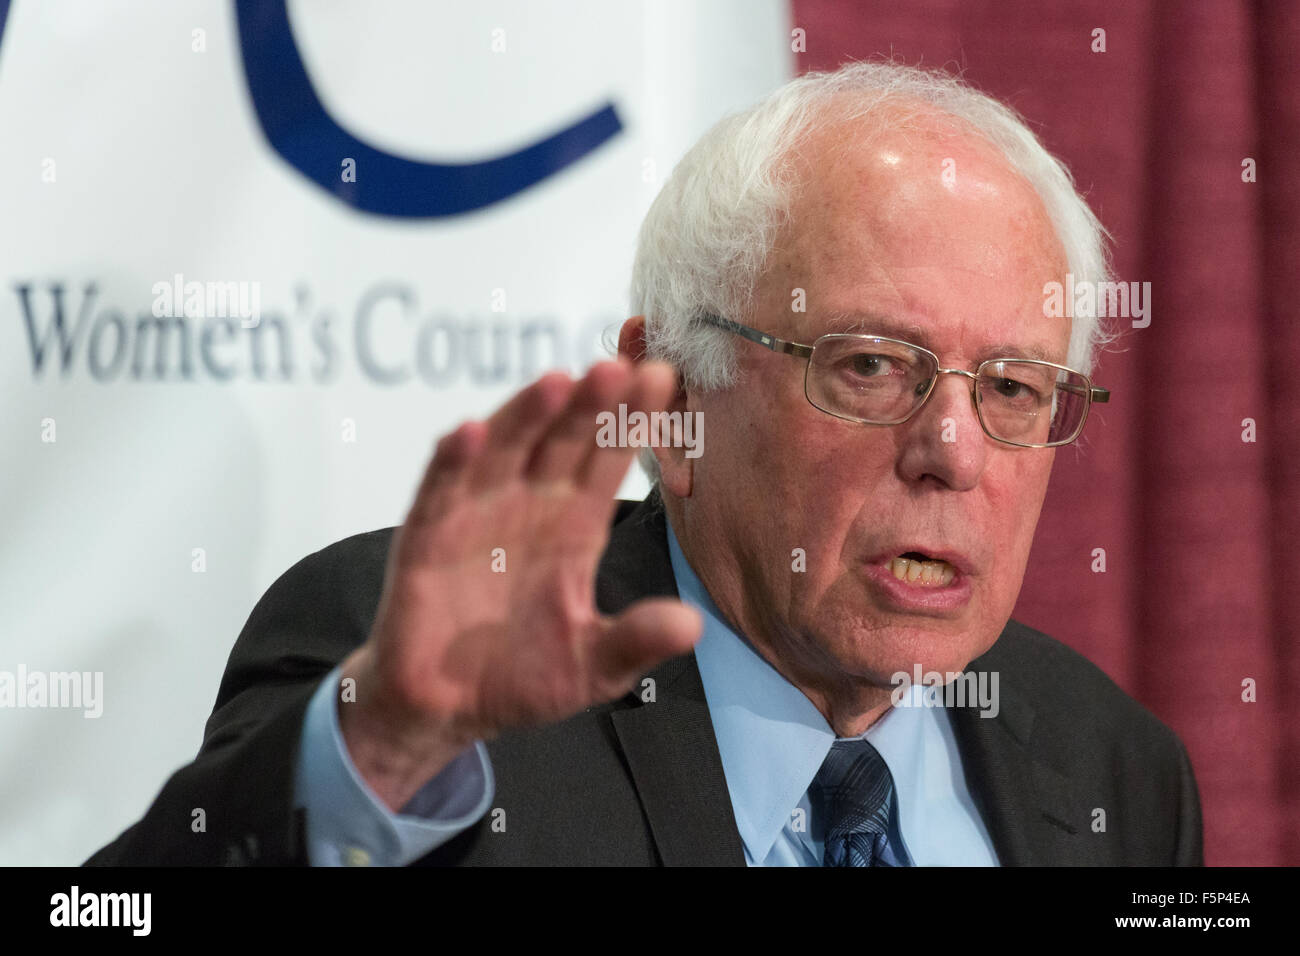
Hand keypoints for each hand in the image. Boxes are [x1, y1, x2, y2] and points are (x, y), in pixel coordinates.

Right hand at [337, 359, 702, 809]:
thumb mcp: (593, 666)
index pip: (608, 462)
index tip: (661, 379)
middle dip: (591, 405)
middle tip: (620, 367)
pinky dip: (453, 462)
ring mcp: (476, 516)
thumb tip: (692, 625)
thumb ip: (636, 640)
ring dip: (528, 416)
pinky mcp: (426, 538)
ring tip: (558, 382)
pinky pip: (440, 492)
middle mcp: (530, 508)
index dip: (632, 422)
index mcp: (575, 528)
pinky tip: (472, 432)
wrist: (444, 710)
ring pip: (506, 451)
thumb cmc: (522, 678)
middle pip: (564, 443)